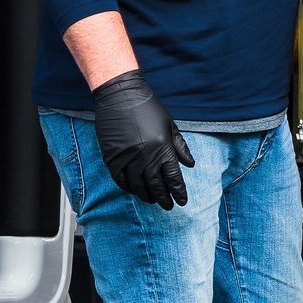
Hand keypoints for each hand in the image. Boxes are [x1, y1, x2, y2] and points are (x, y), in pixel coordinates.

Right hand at [92, 70, 194, 208]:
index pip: (173, 178)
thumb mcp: (170, 125)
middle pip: (156, 186)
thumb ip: (180, 147)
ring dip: (146, 195)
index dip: (178, 192)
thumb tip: (190, 164)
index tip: (181, 201)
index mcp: (163, 148)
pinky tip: (134, 191)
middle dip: (164, 198)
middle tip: (168, 206)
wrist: (120, 95)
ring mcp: (127, 158)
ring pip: (138, 186)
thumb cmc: (148, 107)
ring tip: (152, 200)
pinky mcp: (112, 157)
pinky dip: (128, 188)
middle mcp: (145, 157)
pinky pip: (120, 180)